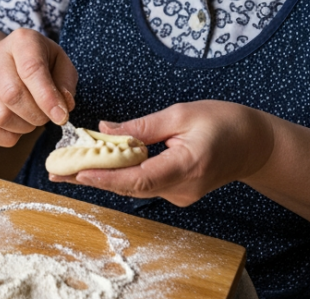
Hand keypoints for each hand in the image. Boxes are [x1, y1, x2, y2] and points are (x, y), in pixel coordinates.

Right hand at [0, 28, 76, 146]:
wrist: (7, 60)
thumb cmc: (41, 61)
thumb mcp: (61, 61)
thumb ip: (66, 83)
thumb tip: (63, 106)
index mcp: (22, 41)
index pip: (31, 69)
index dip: (47, 98)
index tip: (61, 117)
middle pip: (12, 95)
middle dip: (37, 114)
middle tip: (48, 116)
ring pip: (0, 116)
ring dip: (24, 126)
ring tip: (33, 118)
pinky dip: (9, 137)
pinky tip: (19, 126)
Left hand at [48, 100, 275, 206]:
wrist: (255, 145)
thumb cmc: (224, 123)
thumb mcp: (181, 114)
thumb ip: (142, 126)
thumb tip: (105, 130)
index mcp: (186, 166)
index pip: (139, 179)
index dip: (106, 178)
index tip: (78, 174)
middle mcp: (181, 188)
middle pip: (129, 187)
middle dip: (90, 178)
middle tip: (54, 171)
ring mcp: (179, 194)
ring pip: (133, 186)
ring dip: (101, 175)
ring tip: (65, 166)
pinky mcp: (176, 192)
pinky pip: (142, 183)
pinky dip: (119, 173)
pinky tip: (96, 163)